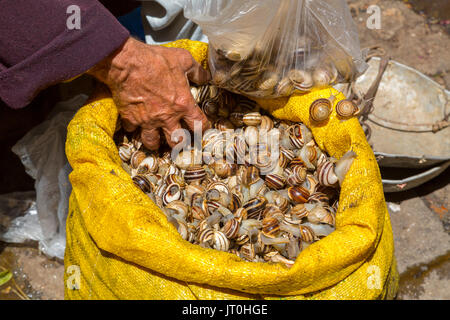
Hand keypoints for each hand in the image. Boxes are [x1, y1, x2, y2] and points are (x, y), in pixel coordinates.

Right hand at [88, 37, 210, 149]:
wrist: (127, 62)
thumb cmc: (156, 59)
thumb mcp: (183, 59)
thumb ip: (197, 71)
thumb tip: (206, 77)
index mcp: (183, 104)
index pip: (199, 125)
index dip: (203, 129)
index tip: (201, 129)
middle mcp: (167, 117)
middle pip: (177, 141)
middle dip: (179, 143)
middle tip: (178, 140)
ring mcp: (148, 120)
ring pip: (153, 142)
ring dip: (155, 143)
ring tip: (156, 141)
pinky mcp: (130, 118)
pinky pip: (132, 130)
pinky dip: (133, 129)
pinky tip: (134, 125)